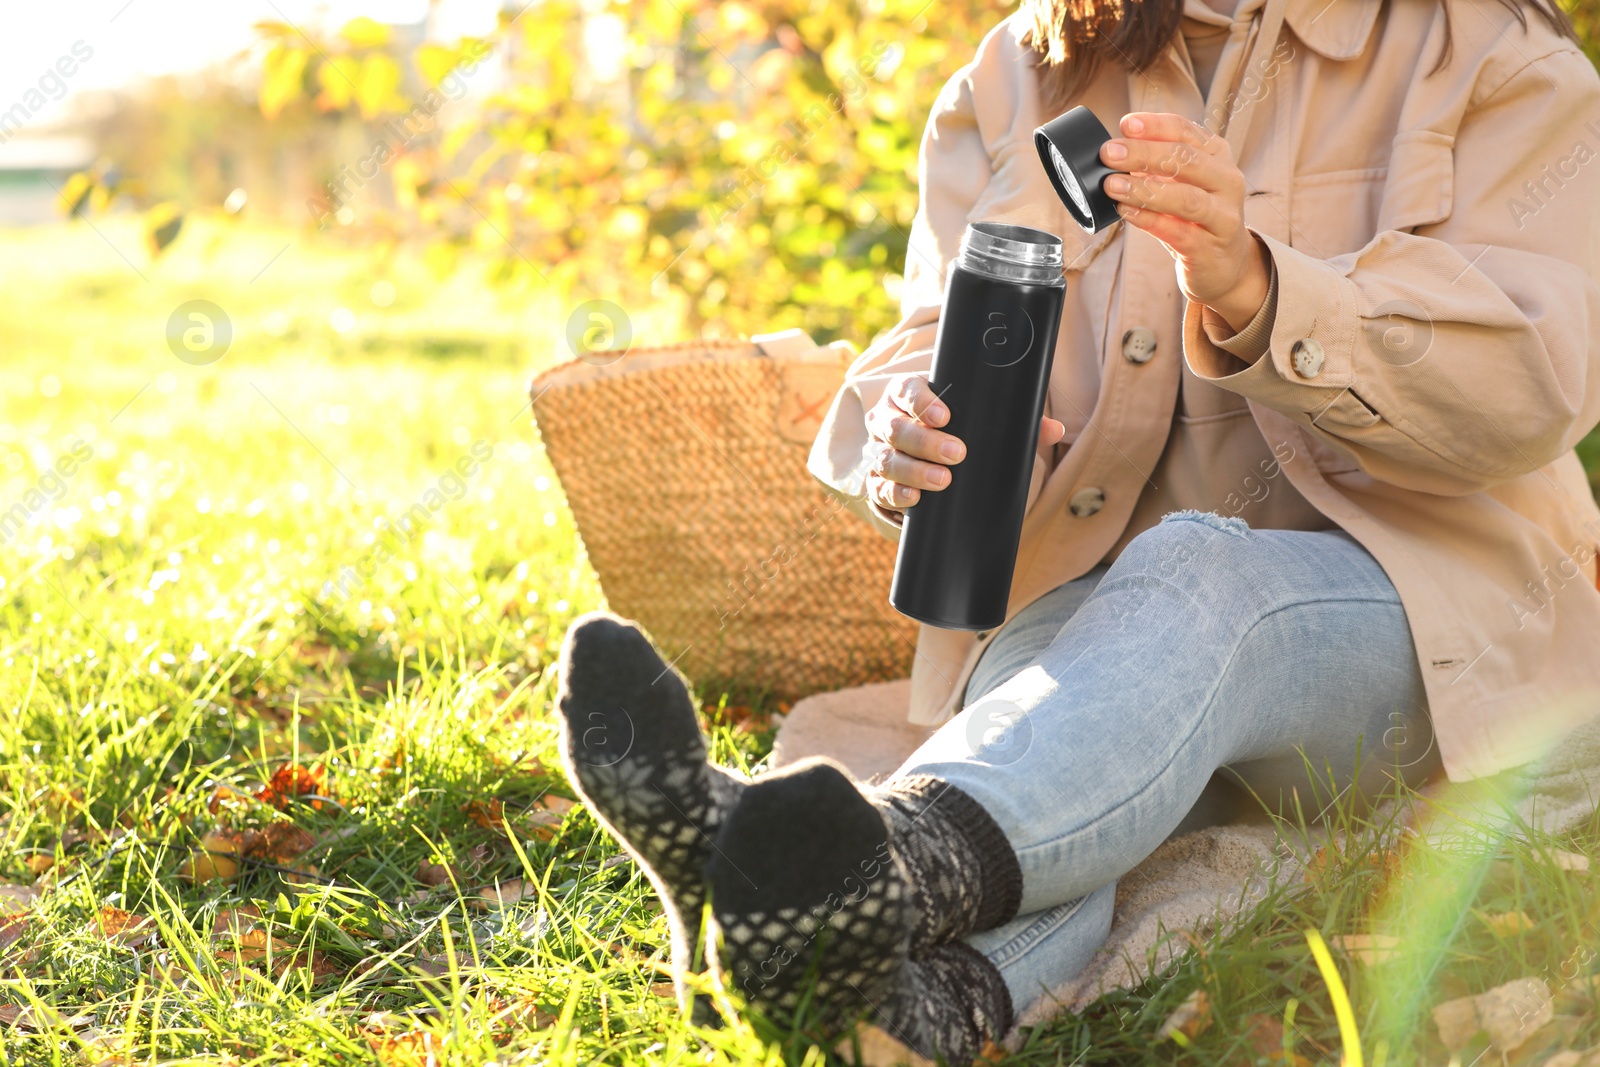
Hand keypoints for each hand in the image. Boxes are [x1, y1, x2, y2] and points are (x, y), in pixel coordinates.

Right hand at [864, 373, 1065, 514]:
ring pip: (885, 458)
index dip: (922, 401)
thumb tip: (1053, 430)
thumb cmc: (956, 431)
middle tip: (957, 453)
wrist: (925, 459)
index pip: (906, 390)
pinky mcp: (877, 482)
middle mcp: (887, 420)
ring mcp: (879, 452)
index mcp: (907, 396)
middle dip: (925, 441)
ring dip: (913, 470)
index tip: (945, 415)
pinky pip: (878, 487)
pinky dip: (897, 494)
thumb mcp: (981, 421)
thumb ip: (1015, 422)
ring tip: (942, 480)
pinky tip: (916, 499)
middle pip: (895, 426)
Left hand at [1098, 112, 1271, 332]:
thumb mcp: (1181, 184)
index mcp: (1217, 155)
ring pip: (1185, 198)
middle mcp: (1227, 180)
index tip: (1125, 124)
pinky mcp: (1210, 247)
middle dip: (1143, 153)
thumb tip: (1114, 151)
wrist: (1224, 265)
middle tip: (1109, 153)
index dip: (1155, 125)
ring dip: (1144, 189)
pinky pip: (1178, 231)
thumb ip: (1155, 166)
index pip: (1186, 131)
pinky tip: (1126, 212)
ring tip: (1112, 185)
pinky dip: (1149, 220)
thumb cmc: (1195, 218)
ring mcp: (1223, 215)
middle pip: (1185, 160)